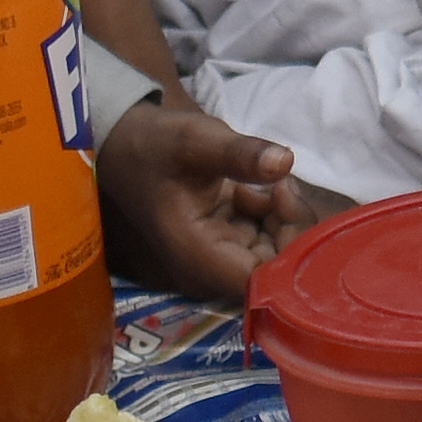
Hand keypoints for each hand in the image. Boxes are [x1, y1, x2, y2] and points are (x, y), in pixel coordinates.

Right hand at [99, 90, 313, 303]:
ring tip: (273, 181)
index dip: (292, 253)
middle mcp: (210, 268)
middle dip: (293, 228)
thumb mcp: (194, 140)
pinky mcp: (230, 242)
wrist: (128, 145)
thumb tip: (284, 161)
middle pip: (276, 270)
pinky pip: (269, 239)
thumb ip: (238, 153)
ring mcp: (222, 257)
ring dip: (287, 218)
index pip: (262, 281)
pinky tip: (265, 187)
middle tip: (284, 185)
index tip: (293, 207)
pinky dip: (277, 214)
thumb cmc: (155, 145)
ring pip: (278, 252)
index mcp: (198, 256)